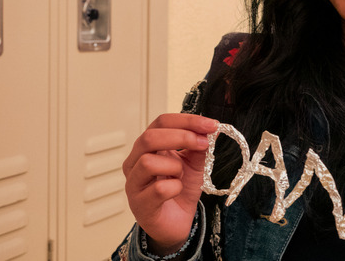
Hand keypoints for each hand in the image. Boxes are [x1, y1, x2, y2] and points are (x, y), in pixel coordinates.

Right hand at [122, 113, 217, 252]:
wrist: (177, 223)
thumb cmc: (179, 191)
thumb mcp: (194, 164)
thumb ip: (199, 147)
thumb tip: (210, 129)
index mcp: (148, 147)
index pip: (161, 122)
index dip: (187, 120)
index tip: (211, 125)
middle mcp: (135, 162)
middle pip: (149, 137)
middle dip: (182, 136)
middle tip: (204, 143)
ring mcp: (133, 183)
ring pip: (148, 162)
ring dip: (174, 167)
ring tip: (181, 176)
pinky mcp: (139, 203)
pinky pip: (159, 188)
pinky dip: (175, 188)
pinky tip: (176, 191)